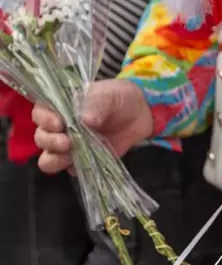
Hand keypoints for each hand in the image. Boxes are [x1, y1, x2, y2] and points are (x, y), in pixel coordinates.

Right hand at [33, 79, 152, 173]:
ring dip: (55, 159)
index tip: (58, 124)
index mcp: (59, 105)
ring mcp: (69, 146)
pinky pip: (69, 170)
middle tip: (67, 142)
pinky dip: (73, 169)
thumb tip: (85, 120)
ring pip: (48, 158)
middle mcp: (59, 127)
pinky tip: (85, 163)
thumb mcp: (109, 95)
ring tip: (71, 155)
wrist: (138, 115)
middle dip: (50, 142)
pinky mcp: (81, 161)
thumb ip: (96, 104)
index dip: (45, 120)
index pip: (40, 113)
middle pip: (41, 138)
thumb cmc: (118, 98)